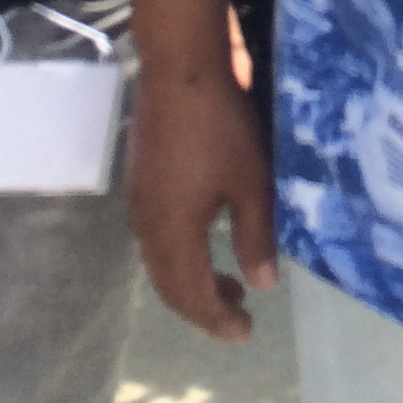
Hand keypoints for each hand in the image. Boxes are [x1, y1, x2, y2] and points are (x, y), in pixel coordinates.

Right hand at [130, 63, 278, 340]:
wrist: (180, 70)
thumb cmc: (222, 127)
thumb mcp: (251, 183)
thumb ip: (256, 236)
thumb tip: (264, 284)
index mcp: (173, 233)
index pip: (192, 294)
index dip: (217, 319)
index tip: (246, 333)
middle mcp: (147, 225)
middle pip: (169, 284)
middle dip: (202, 306)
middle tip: (238, 315)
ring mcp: (138, 201)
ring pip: (159, 260)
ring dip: (190, 279)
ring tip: (228, 283)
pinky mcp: (139, 179)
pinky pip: (154, 236)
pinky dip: (178, 254)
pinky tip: (203, 239)